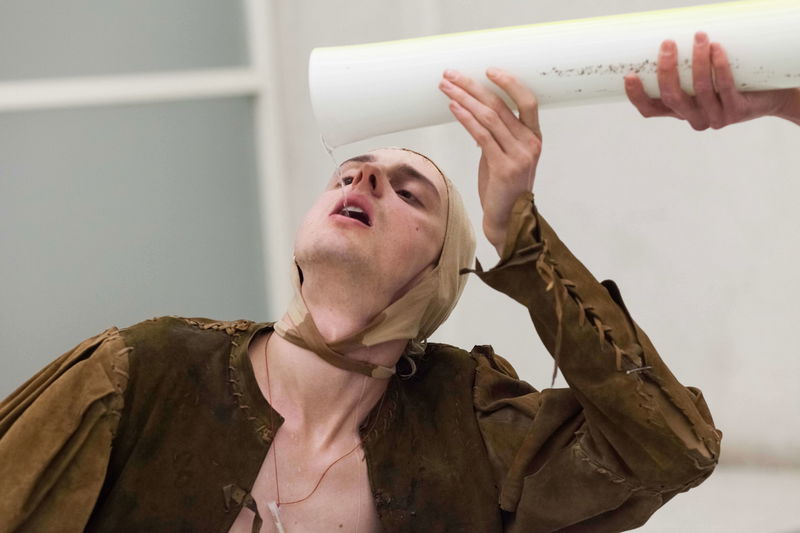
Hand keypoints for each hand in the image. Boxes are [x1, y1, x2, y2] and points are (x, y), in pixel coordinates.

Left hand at [438, 68, 541, 255]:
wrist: (507, 220)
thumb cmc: (503, 189)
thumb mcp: (503, 156)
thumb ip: (495, 135)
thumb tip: (476, 112)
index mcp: (534, 138)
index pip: (527, 101)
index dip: (509, 82)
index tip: (488, 69)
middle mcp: (530, 144)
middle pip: (500, 105)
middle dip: (473, 86)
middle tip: (452, 75)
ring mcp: (519, 156)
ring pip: (488, 117)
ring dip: (463, 98)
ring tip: (446, 87)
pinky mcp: (503, 167)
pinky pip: (482, 135)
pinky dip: (466, 118)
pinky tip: (454, 107)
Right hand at [624, 31, 798, 129]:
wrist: (767, 96)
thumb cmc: (728, 82)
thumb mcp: (701, 77)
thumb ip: (684, 67)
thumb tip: (668, 32)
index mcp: (679, 112)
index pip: (650, 110)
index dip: (637, 96)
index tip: (630, 75)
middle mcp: (693, 119)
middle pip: (672, 98)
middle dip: (667, 70)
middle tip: (668, 44)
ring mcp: (715, 118)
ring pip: (699, 90)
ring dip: (697, 61)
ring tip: (700, 37)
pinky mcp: (736, 111)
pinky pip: (724, 87)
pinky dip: (719, 66)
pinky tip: (717, 49)